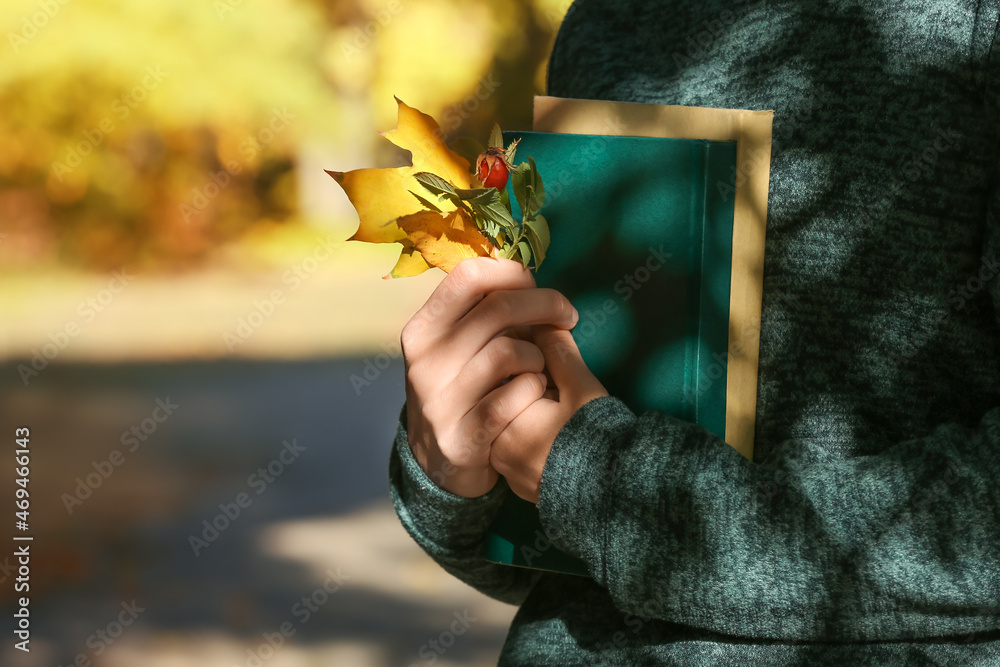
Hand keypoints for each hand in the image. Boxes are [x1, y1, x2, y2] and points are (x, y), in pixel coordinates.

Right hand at [401, 257, 578, 497]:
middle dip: (547, 305)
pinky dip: (535, 389)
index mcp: (423, 329)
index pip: (469, 276)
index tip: (535, 285)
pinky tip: (534, 393)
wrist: (437, 463)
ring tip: (539, 367)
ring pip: (510, 352)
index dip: (512, 273)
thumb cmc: (460, 389)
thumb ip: (479, 312)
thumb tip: (524, 271)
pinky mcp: (462, 437)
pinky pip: (516, 396)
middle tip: (568, 316)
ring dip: (538, 356)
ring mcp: (440, 402)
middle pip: (499, 309)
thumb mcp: (453, 347)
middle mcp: (425, 361)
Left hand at [489, 325, 608, 503]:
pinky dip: (536, 440)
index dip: (529, 367)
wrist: (619, 492)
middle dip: (529, 391)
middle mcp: (496, 452)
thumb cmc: (596, 437)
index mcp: (502, 423)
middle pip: (505, 405)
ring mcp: (509, 475)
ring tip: (565, 415)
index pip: (504, 380)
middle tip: (561, 393)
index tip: (553, 372)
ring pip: (512, 429)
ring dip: (532, 415)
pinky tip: (562, 437)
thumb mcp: (579, 385)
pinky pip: (522, 454)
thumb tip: (540, 319)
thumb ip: (556, 350)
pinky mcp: (524, 489)